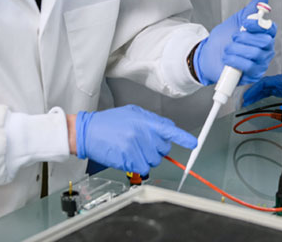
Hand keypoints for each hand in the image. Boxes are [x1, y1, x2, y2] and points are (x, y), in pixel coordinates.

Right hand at [75, 105, 196, 175]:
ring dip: (146, 158)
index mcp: (145, 120)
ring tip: (133, 149)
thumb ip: (152, 120)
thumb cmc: (109, 122)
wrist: (88, 132)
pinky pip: (142, 168)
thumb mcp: (133, 113)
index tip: (193, 144)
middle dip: (157, 148)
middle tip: (143, 143)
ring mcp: (135, 148)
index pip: (170, 130)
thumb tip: (168, 129)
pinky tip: (128, 157)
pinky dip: (138, 166)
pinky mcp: (128, 160)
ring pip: (154, 161)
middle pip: (164, 149)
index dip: (184, 138)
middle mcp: (142, 134)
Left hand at [194, 0, 277, 85]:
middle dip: (245, 38)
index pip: (270, 29)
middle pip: (265, 42)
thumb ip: (250, 10)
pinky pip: (249, 67)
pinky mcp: (253, 75)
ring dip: (236, 49)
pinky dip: (234, 60)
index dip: (258, 25)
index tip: (245, 23)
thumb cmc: (223, 39)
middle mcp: (265, 50)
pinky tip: (227, 59)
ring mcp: (260, 63)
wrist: (208, 56)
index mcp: (263, 36)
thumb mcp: (236, 21)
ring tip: (227, 49)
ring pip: (255, 54)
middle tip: (234, 37)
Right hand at [243, 71, 281, 106]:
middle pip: (261, 87)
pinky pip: (269, 93)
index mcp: (281, 79)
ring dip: (256, 95)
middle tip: (244, 101)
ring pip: (264, 90)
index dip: (254, 89)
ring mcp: (281, 86)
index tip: (247, 95)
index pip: (263, 83)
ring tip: (248, 102)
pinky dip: (262, 97)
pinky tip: (259, 101)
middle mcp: (279, 82)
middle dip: (252, 93)